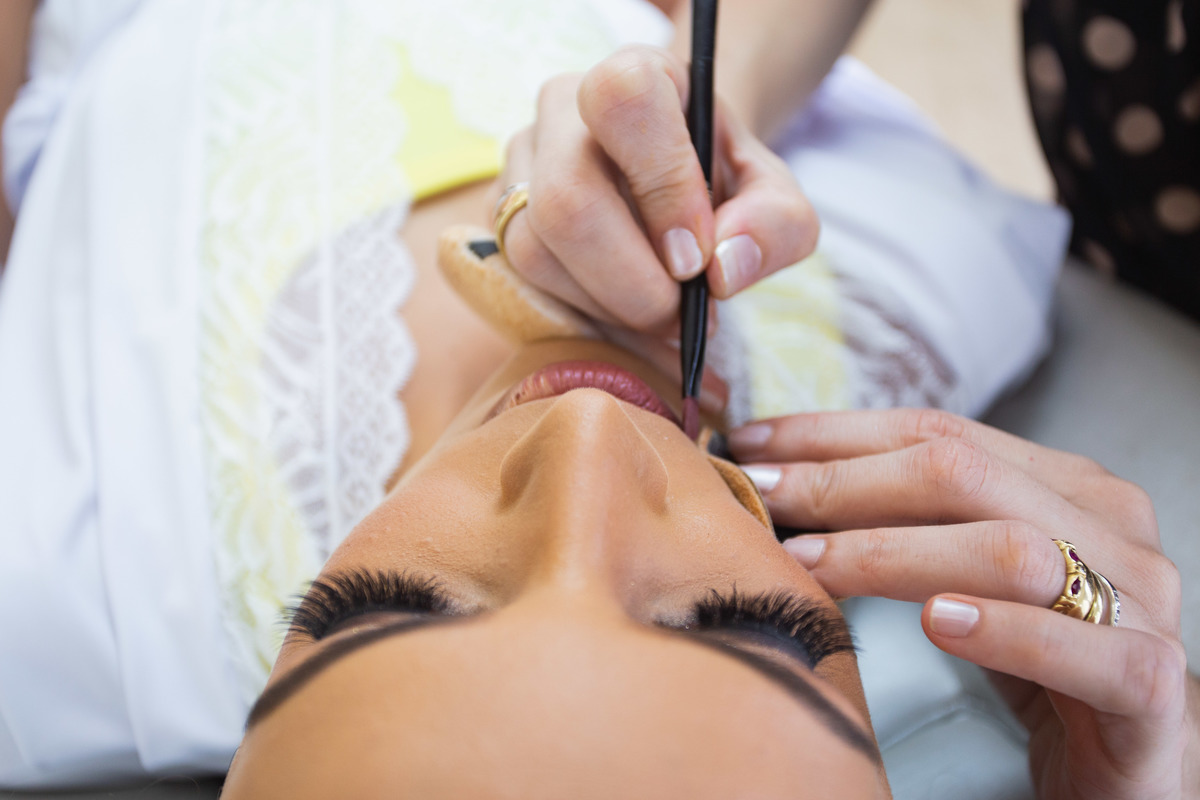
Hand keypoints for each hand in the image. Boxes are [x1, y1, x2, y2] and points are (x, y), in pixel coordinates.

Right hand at [495, 45, 817, 333]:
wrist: (678, 185)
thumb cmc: (722, 186)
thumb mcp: (773, 198)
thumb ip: (774, 226)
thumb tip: (722, 271)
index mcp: (638, 76)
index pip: (625, 103)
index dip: (662, 186)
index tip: (696, 256)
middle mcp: (563, 108)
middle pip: (566, 199)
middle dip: (630, 282)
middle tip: (679, 313)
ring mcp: (521, 163)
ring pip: (535, 249)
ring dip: (606, 307)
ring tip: (660, 317)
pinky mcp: (502, 217)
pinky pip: (524, 280)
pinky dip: (582, 316)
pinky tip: (627, 320)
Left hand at [729, 409, 1190, 799]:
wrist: (1131, 760)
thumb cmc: (1037, 664)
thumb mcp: (969, 579)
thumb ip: (909, 528)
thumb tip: (786, 489)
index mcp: (1065, 483)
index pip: (937, 432)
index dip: (836, 433)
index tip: (752, 444)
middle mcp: (1110, 525)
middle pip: (961, 474)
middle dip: (843, 483)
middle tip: (763, 499)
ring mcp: (1140, 600)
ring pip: (1011, 548)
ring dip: (893, 551)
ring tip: (810, 562)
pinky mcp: (1151, 684)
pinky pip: (1084, 649)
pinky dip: (1004, 631)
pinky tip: (936, 623)